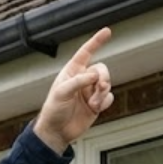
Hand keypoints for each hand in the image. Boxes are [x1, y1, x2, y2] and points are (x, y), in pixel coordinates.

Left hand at [33, 27, 114, 153]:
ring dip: (102, 93)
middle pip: (102, 69)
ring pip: (107, 84)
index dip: (96, 42)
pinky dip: (105, 102)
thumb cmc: (54, 110)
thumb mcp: (62, 92)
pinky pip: (109, 97)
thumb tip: (95, 75)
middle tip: (100, 87)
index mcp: (72, 72)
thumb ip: (78, 81)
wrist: (57, 131)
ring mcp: (90, 91)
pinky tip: (96, 108)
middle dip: (104, 77)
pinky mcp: (97, 104)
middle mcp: (83, 79)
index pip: (86, 53)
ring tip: (93, 104)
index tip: (107, 31)